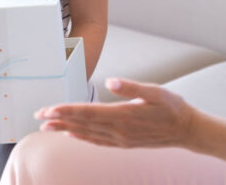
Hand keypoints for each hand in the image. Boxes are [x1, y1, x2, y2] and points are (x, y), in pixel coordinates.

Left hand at [35, 78, 197, 148]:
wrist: (187, 130)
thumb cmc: (172, 107)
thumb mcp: (156, 91)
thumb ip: (132, 87)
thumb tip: (111, 81)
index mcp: (124, 115)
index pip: (88, 112)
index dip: (66, 110)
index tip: (49, 109)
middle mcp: (119, 130)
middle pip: (82, 124)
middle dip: (59, 119)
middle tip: (39, 116)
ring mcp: (121, 139)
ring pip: (87, 134)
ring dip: (65, 129)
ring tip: (47, 126)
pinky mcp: (124, 143)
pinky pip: (98, 141)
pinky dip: (82, 138)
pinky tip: (72, 134)